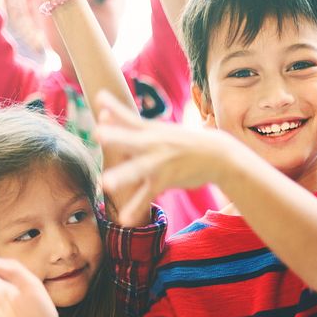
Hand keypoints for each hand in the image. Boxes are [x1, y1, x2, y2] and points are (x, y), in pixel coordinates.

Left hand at [95, 96, 235, 226]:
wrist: (219, 154)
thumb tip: (103, 113)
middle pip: (132, 140)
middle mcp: (154, 145)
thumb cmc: (185, 141)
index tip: (99, 97)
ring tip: (105, 184)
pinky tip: (124, 219)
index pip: (131, 117)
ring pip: (139, 170)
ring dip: (123, 176)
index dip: (115, 108)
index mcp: (152, 131)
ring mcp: (160, 163)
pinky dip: (137, 207)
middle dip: (116, 137)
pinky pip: (148, 195)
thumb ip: (131, 125)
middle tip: (98, 133)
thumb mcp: (160, 130)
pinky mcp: (166, 181)